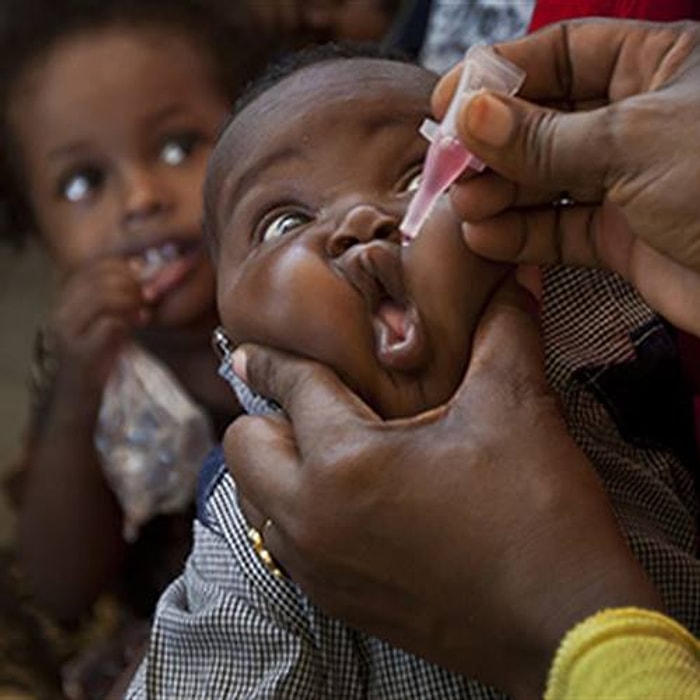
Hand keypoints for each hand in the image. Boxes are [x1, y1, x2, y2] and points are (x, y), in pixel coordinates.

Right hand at [48, 258, 147, 398]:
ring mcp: (67, 331)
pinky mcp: (79, 352)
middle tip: (148, 298)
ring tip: (144, 312)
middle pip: (101, 279)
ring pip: (104, 297)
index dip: (124, 268)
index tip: (143, 280)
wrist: (79, 395)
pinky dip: (130, 321)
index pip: (95, 266)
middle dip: (132, 285)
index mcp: (65, 297)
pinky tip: (139, 324)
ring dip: (132, 301)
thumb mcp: (107, 317)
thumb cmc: (98, 354)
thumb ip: (118, 295)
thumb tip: (143, 268)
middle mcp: (61, 310)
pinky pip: (110, 324)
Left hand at [225, 283, 661, 698]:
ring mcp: (318, 567)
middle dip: (265, 415)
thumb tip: (512, 277)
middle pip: (242, 447)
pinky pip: (281, 541)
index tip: (251, 350)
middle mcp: (311, 519)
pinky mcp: (335, 600)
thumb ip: (502, 330)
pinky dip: (294, 510)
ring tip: (325, 447)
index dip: (274, 358)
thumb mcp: (516, 408)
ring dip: (275, 465)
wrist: (563, 625)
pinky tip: (344, 498)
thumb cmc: (536, 514)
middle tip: (311, 402)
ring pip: (253, 499)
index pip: (290, 387)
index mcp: (344, 462)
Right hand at [433, 20, 699, 335]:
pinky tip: (487, 238)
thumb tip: (473, 117)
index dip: (502, 74)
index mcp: (657, 67)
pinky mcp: (621, 238)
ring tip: (466, 206)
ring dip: (500, 194)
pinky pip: (558, 231)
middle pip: (543, 121)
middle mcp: (637, 122)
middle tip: (453, 166)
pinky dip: (520, 236)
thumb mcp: (631, 142)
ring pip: (544, 181)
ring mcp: (627, 182)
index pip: (563, 53)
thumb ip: (545, 137)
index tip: (451, 100)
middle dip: (493, 146)